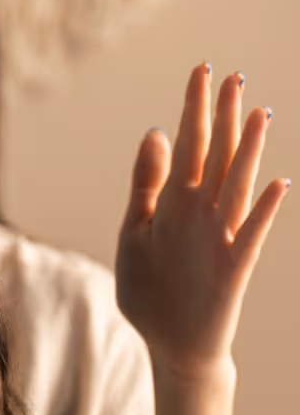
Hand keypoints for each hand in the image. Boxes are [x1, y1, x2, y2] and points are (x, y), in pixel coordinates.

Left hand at [115, 63, 289, 378]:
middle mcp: (201, 213)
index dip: (193, 109)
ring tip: (258, 114)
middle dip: (221, 118)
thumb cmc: (151, 288)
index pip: (187, 145)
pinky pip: (251, 236)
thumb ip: (145, 184)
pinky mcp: (232, 269)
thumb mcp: (135, 230)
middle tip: (232, 75)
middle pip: (214, 157)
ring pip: (236, 187)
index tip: (200, 69)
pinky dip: (264, 212)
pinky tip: (280, 185)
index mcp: (174, 202)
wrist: (169, 344)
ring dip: (247, 152)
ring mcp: (219, 238)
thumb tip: (154, 132)